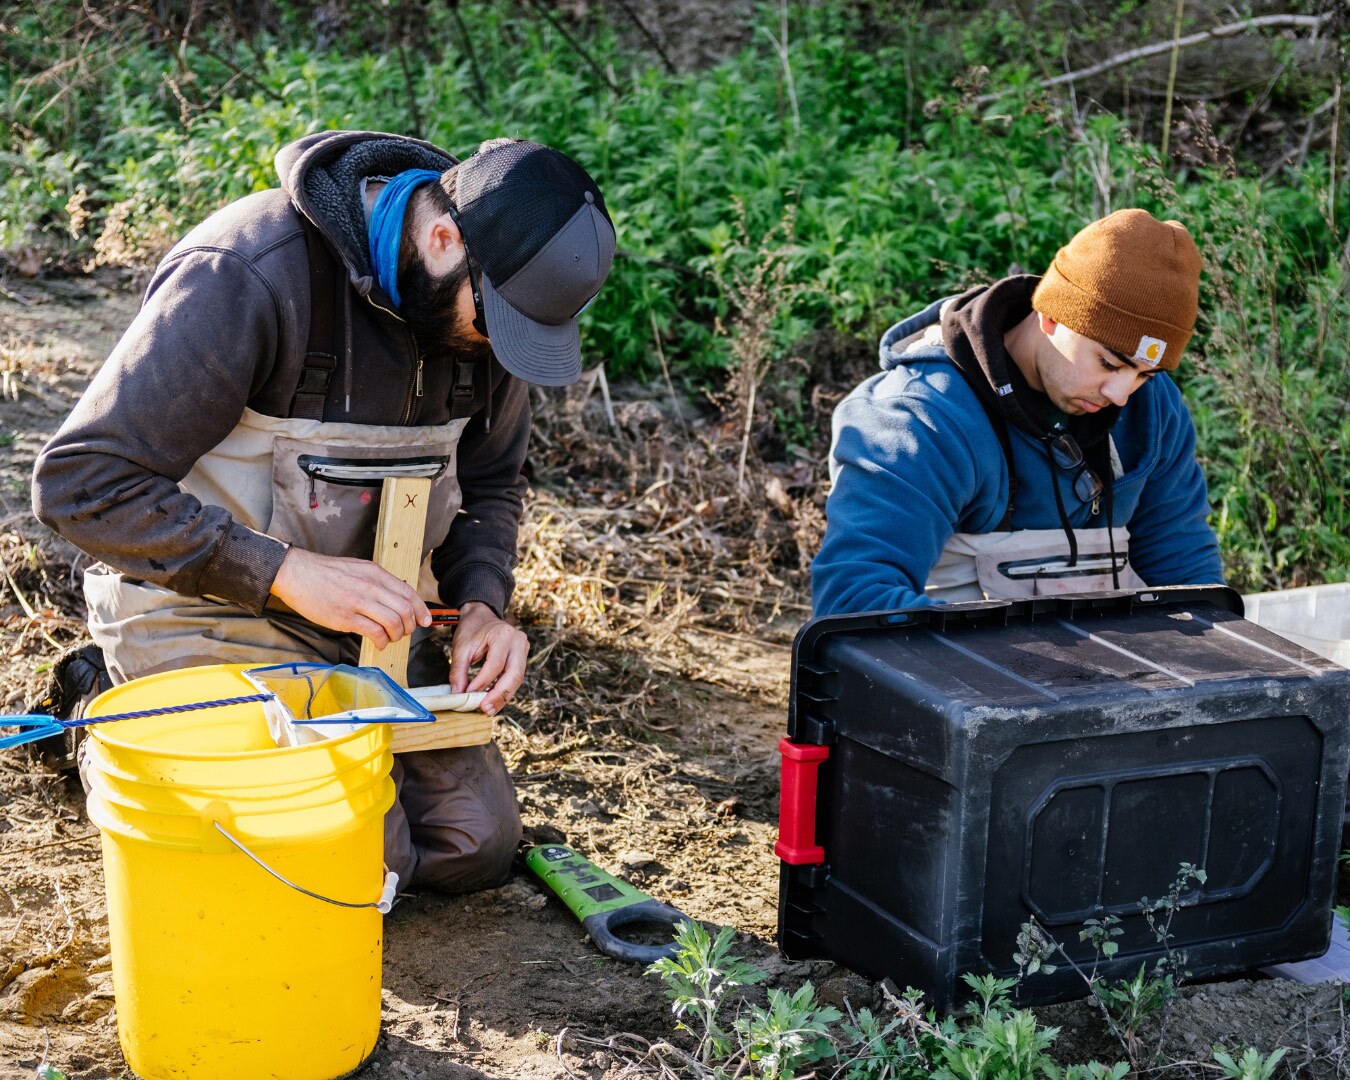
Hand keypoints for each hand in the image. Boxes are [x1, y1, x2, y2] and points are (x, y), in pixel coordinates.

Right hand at [269, 546, 429, 647]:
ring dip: (397, 635)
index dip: (421, 609)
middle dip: (410, 625)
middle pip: (405, 610)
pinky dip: (382, 641)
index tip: (425, 620)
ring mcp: (359, 602)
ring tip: (390, 638)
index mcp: (376, 573)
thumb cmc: (325, 573)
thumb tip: (394, 598)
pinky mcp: (347, 618)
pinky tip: (379, 643)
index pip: (408, 593)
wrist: (297, 573)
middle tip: (405, 632)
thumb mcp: (358, 568)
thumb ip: (377, 582)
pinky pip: (375, 633)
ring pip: (394, 623)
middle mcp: (371, 586)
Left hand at [448, 601, 529, 715]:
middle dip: (499, 695)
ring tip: (488, 709)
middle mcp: (518, 641)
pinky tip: (493, 700)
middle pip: (514, 674)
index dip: (482, 682)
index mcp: (503, 634)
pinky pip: (516, 677)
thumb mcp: (460, 648)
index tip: (468, 695)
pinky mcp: (522, 657)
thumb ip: (458, 671)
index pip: (495, 664)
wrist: (481, 616)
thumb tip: (458, 694)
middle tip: (485, 709)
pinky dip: (504, 690)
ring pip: (518, 679)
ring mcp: (523, 649)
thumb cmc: (471, 630)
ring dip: (503, 696)